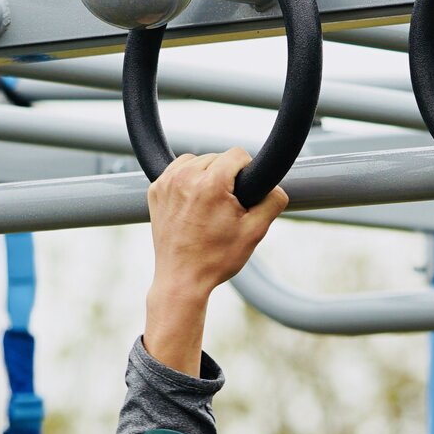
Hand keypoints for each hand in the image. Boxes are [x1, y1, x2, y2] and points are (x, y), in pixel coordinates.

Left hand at [144, 150, 287, 371]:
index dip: (248, 170)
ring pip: (197, 160)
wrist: (181, 279)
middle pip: (217, 156)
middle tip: (227, 205)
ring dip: (207, 174)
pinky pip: (177, 170)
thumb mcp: (254, 232)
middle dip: (227, 175)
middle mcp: (185, 178)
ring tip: (210, 203)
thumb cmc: (216, 259)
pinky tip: (194, 201)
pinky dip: (187, 179)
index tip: (246, 190)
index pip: (237, 154)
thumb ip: (273, 201)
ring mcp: (166, 183)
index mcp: (210, 185)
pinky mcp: (156, 190)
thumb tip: (277, 186)